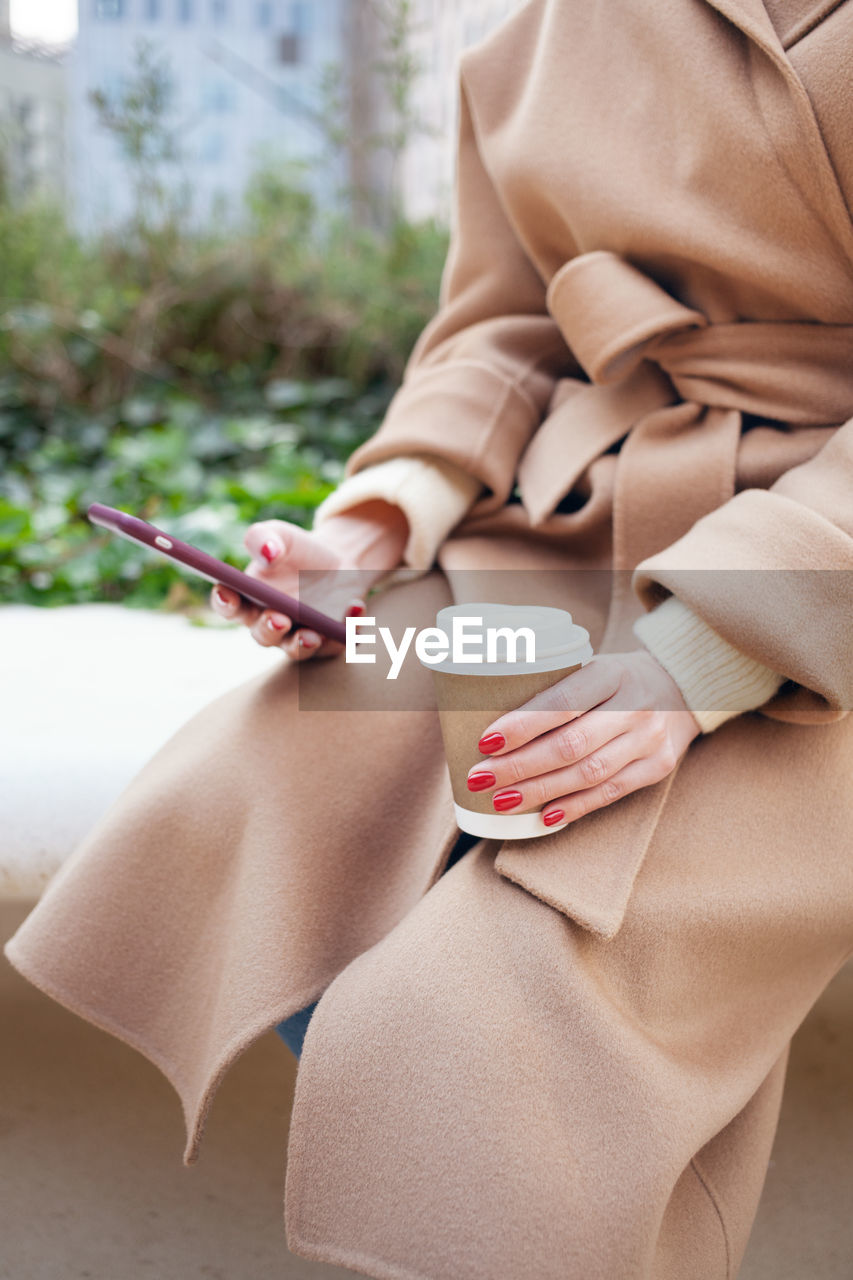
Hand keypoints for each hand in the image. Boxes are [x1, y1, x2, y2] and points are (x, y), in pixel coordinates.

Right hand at [209, 499, 407, 660]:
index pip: (230, 606)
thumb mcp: (279, 534)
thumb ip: (262, 538)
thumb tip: (267, 553)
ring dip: (304, 644)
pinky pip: (338, 643)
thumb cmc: (298, 550)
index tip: (227, 591)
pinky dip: (349, 630)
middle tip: (280, 618)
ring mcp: (300, 636)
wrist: (338, 561)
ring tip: (314, 634)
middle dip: (270, 628)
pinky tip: (355, 607)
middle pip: (263, 635)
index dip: (225, 602)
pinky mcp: (330, 641)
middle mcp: (271, 624)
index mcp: (249, 600)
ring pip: (298, 650)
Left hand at [468, 650, 700, 828]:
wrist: (683, 688)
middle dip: (519, 766)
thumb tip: (485, 719)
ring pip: (587, 774)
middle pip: (570, 745)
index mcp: (612, 672)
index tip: (485, 742)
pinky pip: (610, 793)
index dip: (522, 726)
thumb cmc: (617, 678)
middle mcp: (635, 706)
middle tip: (480, 778)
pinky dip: (574, 807)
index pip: (563, 703)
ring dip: (539, 791)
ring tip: (501, 800)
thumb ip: (555, 688)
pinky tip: (543, 816)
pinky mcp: (656, 768)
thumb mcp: (592, 665)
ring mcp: (649, 741)